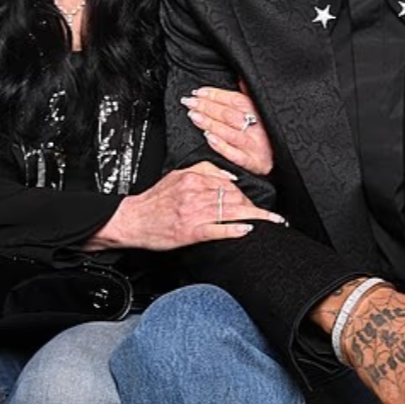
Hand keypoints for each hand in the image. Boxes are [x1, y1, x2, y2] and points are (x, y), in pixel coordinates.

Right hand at [84, 161, 284, 250]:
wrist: (133, 220)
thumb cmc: (154, 202)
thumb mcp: (176, 176)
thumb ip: (203, 172)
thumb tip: (229, 177)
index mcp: (193, 178)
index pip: (228, 183)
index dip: (246, 192)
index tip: (257, 200)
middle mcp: (195, 193)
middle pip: (234, 196)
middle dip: (254, 205)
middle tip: (268, 215)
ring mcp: (194, 213)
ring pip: (231, 211)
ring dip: (255, 216)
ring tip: (271, 221)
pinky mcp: (191, 231)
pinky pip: (219, 229)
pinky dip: (235, 229)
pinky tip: (247, 229)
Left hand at [181, 82, 272, 174]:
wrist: (284, 159)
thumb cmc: (270, 134)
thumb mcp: (264, 110)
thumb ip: (250, 94)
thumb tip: (240, 77)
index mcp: (260, 112)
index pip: (235, 99)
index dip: (216, 95)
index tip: (199, 92)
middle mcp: (259, 128)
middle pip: (229, 114)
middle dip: (207, 106)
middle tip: (190, 102)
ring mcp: (256, 146)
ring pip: (229, 132)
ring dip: (209, 123)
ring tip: (193, 115)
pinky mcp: (253, 163)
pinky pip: (234, 155)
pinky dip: (220, 145)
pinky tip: (208, 137)